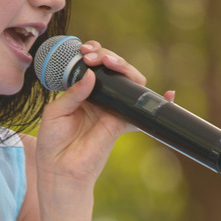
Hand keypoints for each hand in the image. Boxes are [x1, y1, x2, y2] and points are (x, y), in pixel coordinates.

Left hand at [35, 40, 172, 185]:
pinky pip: (142, 112)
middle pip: (113, 69)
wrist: (59, 169)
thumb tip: (91, 74)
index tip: (85, 51)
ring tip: (110, 62)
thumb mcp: (55, 112)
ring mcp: (112, 109)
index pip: (93, 66)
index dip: (93, 53)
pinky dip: (157, 102)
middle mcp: (99, 98)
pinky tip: (168, 94)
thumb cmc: (52, 142)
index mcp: (80, 91)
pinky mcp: (121, 124)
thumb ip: (73, 93)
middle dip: (107, 56)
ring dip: (124, 67)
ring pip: (128, 83)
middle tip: (94, 57)